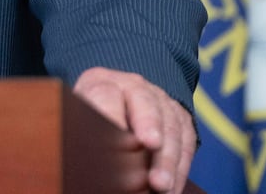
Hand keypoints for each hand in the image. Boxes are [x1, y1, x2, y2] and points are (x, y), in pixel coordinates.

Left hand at [73, 66, 194, 193]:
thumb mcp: (78, 118)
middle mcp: (133, 85)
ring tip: (161, 186)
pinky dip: (181, 166)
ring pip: (171, 125)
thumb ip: (81, 129)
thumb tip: (78, 158)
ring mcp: (160, 99)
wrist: (115, 101)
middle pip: (145, 104)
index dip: (112, 115)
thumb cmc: (90, 117)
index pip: (105, 94)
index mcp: (100, 82)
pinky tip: (172, 187)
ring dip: (168, 159)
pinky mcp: (180, 116)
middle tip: (149, 163)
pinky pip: (186, 140)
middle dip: (150, 133)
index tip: (120, 138)